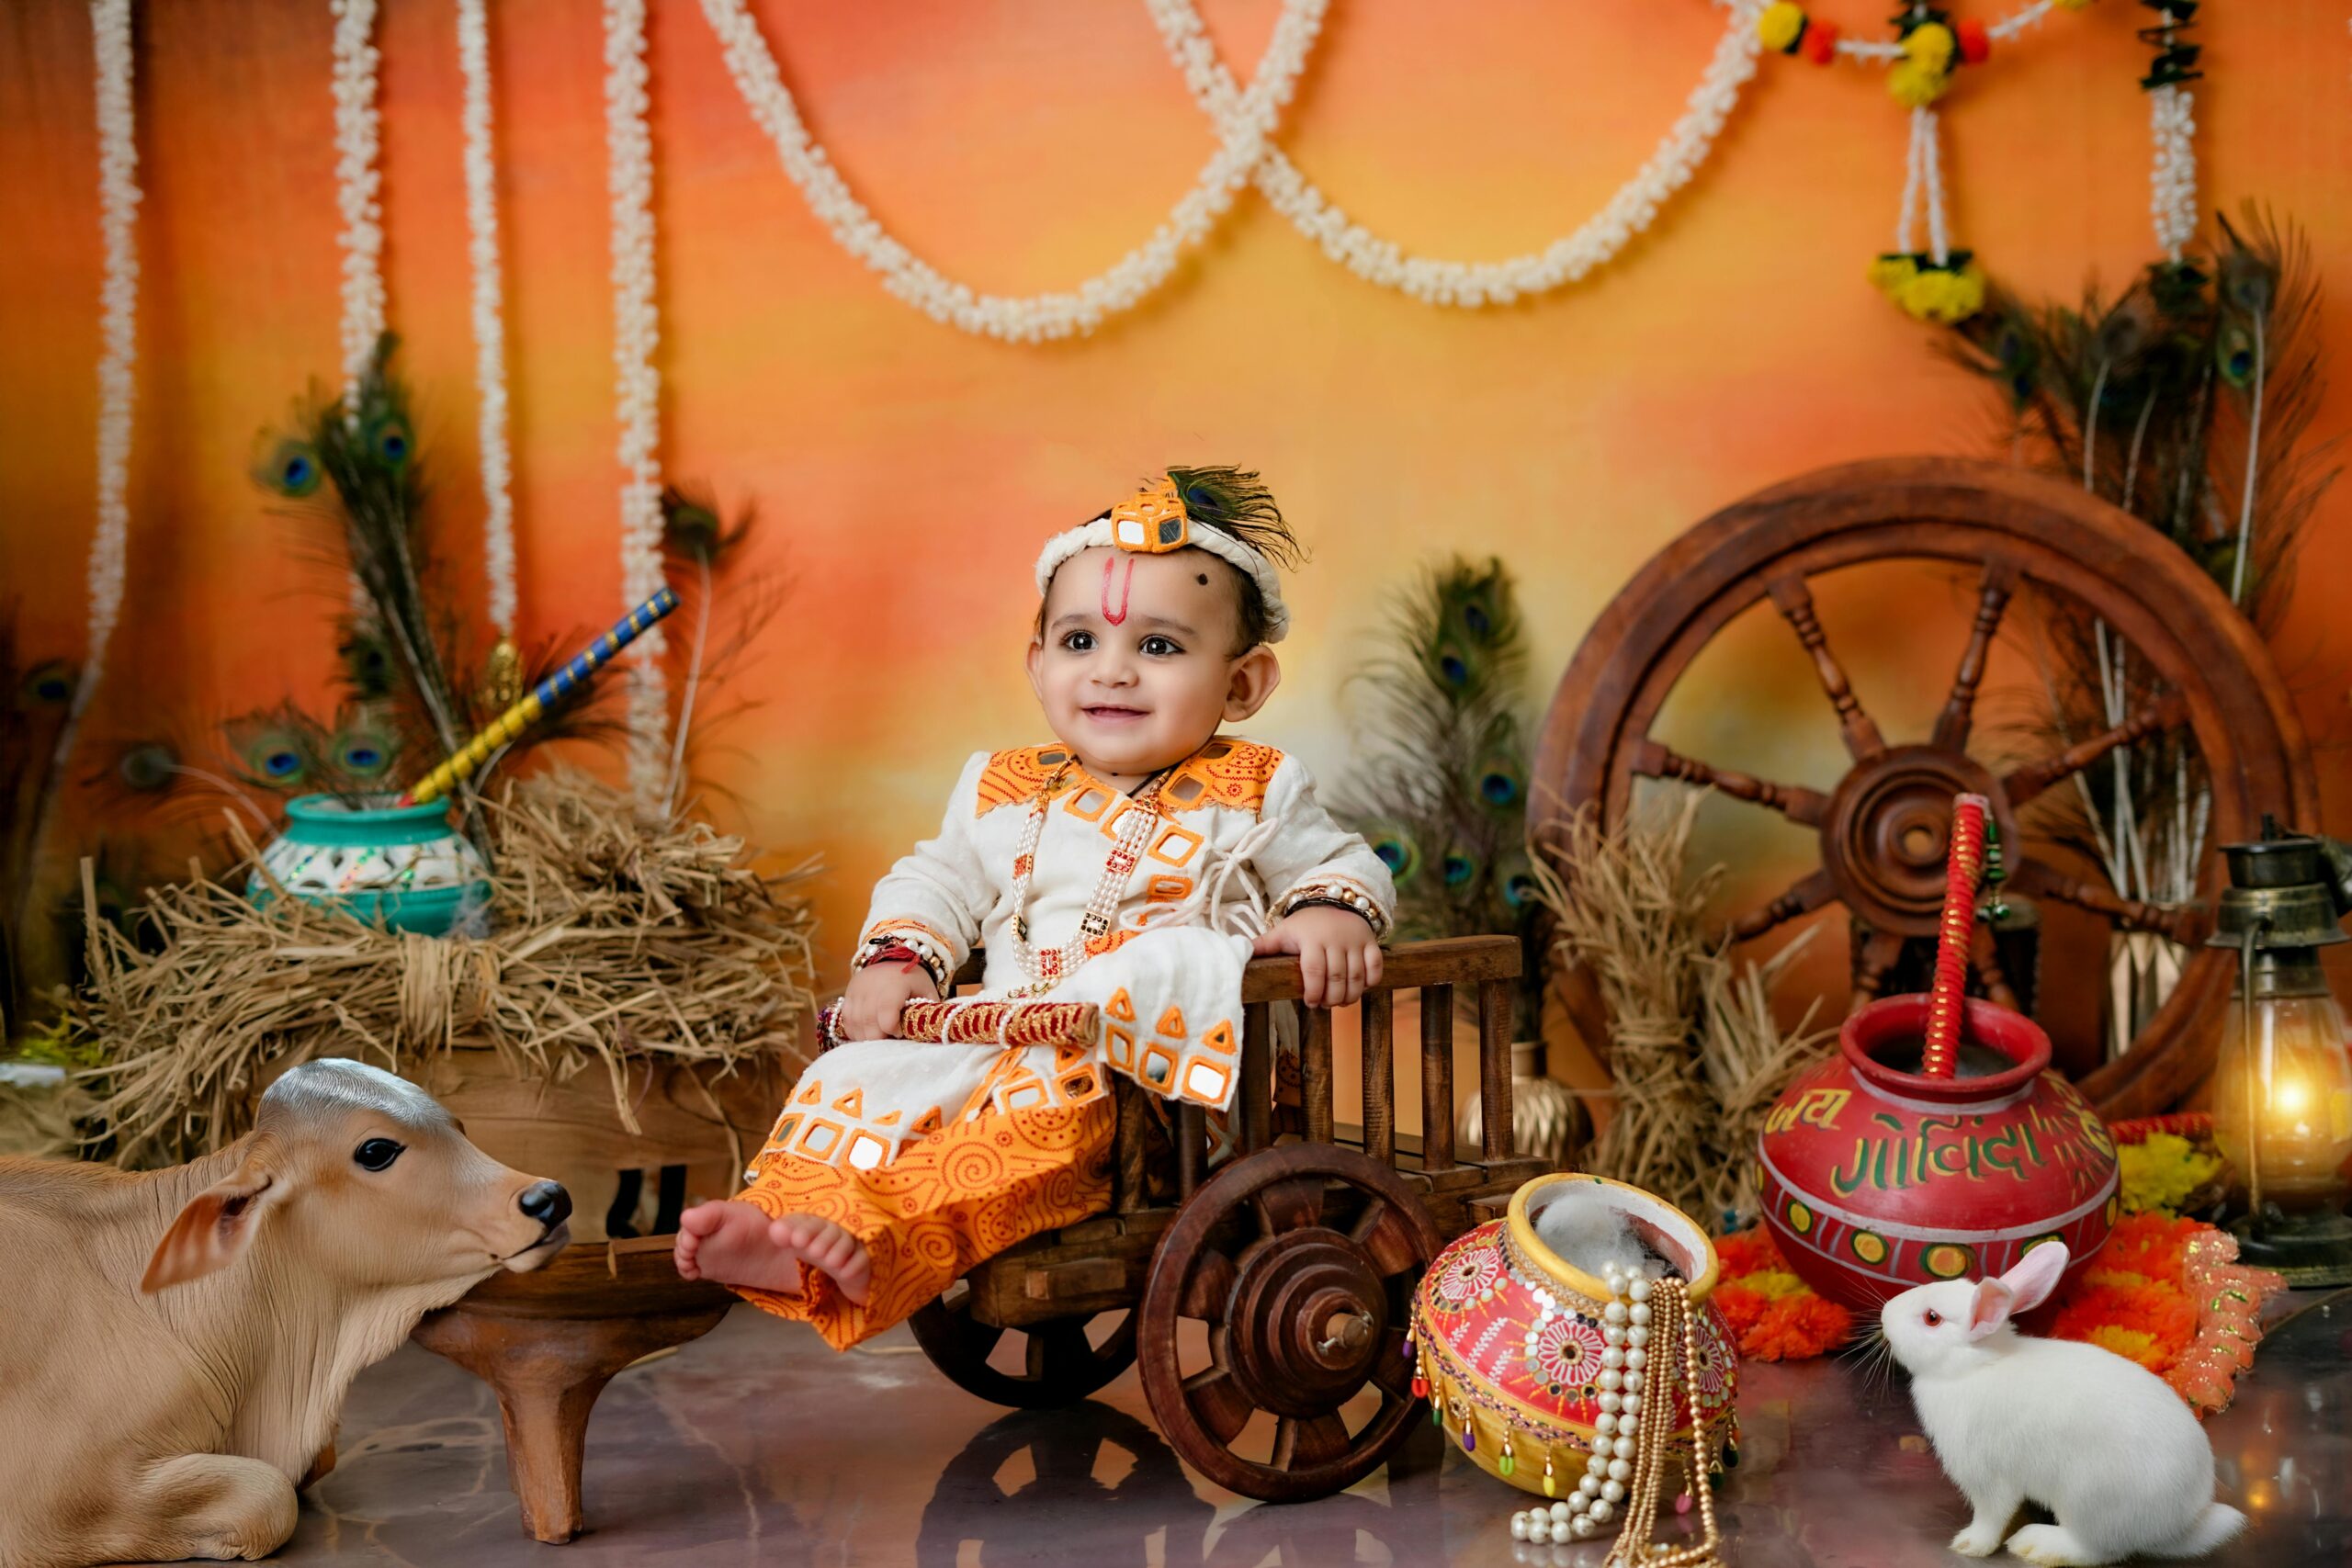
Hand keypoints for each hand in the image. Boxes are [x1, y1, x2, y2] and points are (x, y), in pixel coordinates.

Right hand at [837, 960, 939, 1041]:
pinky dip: (856, 1031)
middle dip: (881, 1039)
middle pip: (869, 1027)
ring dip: (868, 1037)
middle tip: (891, 1037)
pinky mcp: (847, 996)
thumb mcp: (927, 991)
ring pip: (856, 1027)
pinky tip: (868, 1031)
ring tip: (881, 1034)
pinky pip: (847, 1022)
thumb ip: (928, 1011)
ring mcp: (856, 993)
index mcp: (893, 988)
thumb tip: (929, 1032)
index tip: (902, 1031)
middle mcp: (871, 990)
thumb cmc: (913, 978)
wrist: (892, 956)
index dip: (894, 1032)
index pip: (887, 1020)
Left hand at [1253, 906, 1382, 1008]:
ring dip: (1349, 996)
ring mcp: (1355, 940)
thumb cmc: (1305, 925)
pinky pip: (1375, 966)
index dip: (1313, 992)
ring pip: (1356, 976)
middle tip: (1324, 1005)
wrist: (1333, 902)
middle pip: (1336, 978)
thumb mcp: (1283, 932)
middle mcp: (1335, 939)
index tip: (1310, 1003)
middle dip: (1330, 998)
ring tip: (1339, 1002)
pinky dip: (1370, 981)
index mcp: (1311, 939)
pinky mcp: (1370, 942)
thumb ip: (1264, 945)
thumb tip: (1239, 952)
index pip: (1314, 971)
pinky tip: (1359, 988)